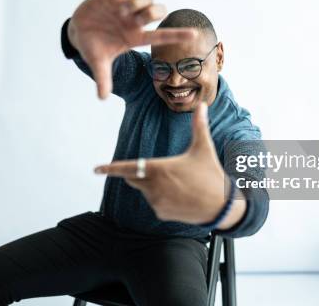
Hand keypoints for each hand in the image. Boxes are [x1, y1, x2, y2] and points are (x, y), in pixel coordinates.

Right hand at [68, 0, 196, 98]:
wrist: (78, 32)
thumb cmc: (94, 48)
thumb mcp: (98, 63)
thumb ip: (103, 79)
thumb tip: (102, 98)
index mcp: (135, 36)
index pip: (161, 36)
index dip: (178, 35)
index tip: (195, 35)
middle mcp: (134, 20)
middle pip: (157, 11)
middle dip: (153, 12)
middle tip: (139, 19)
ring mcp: (124, 5)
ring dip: (139, 1)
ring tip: (124, 8)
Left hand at [94, 103, 245, 227]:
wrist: (222, 206)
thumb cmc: (211, 175)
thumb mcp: (203, 148)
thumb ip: (199, 126)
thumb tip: (202, 105)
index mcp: (159, 169)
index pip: (127, 168)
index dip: (110, 168)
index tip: (96, 169)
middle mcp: (153, 187)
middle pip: (134, 179)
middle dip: (139, 173)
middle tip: (159, 170)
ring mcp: (156, 202)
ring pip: (145, 191)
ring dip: (153, 185)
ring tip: (178, 183)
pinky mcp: (162, 213)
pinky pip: (154, 203)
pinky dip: (161, 198)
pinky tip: (179, 196)